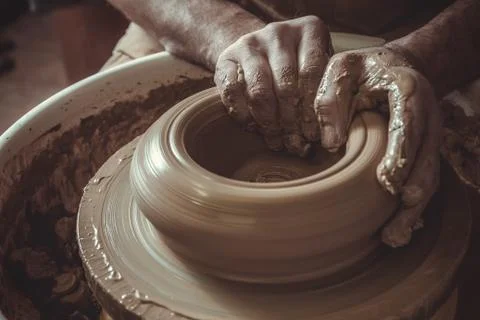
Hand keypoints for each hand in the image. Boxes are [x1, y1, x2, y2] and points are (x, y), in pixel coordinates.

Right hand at [214, 16, 331, 156]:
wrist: (258, 51)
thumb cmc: (297, 68)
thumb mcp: (317, 71)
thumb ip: (323, 93)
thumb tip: (329, 136)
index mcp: (310, 30)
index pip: (313, 73)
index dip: (312, 109)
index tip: (313, 135)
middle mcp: (279, 32)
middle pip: (286, 85)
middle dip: (291, 121)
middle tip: (294, 143)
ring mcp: (251, 43)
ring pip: (260, 91)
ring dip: (269, 122)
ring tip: (276, 140)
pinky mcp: (226, 58)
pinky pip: (232, 92)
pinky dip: (243, 115)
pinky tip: (254, 128)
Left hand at [315, 47, 441, 246]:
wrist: (397, 65)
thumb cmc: (366, 68)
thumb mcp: (343, 68)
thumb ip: (332, 97)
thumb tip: (330, 141)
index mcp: (408, 92)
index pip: (409, 126)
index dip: (402, 155)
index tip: (389, 184)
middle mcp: (427, 117)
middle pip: (425, 160)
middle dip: (411, 194)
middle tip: (393, 225)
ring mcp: (429, 136)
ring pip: (429, 176)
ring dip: (414, 208)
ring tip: (394, 236)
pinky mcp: (424, 150)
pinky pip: (424, 179)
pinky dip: (415, 204)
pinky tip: (402, 226)